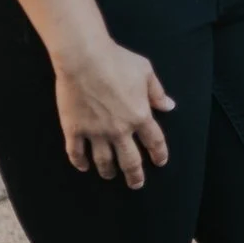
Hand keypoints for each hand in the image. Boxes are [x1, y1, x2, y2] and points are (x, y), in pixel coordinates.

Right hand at [5, 0, 175, 188]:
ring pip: (103, 161)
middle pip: (130, 160)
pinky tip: (84, 167)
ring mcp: (95, 132)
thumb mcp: (146, 72)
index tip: (160, 162)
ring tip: (110, 176)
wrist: (84, 58)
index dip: (159, 154)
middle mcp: (119, 129)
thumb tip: (169, 106)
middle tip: (136, 184)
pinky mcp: (74, 129)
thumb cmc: (117, 61)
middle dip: (135, 175)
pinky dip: (80, 163)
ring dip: (108, 172)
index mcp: (140, 115)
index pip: (154, 142)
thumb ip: (157, 92)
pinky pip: (76, 153)